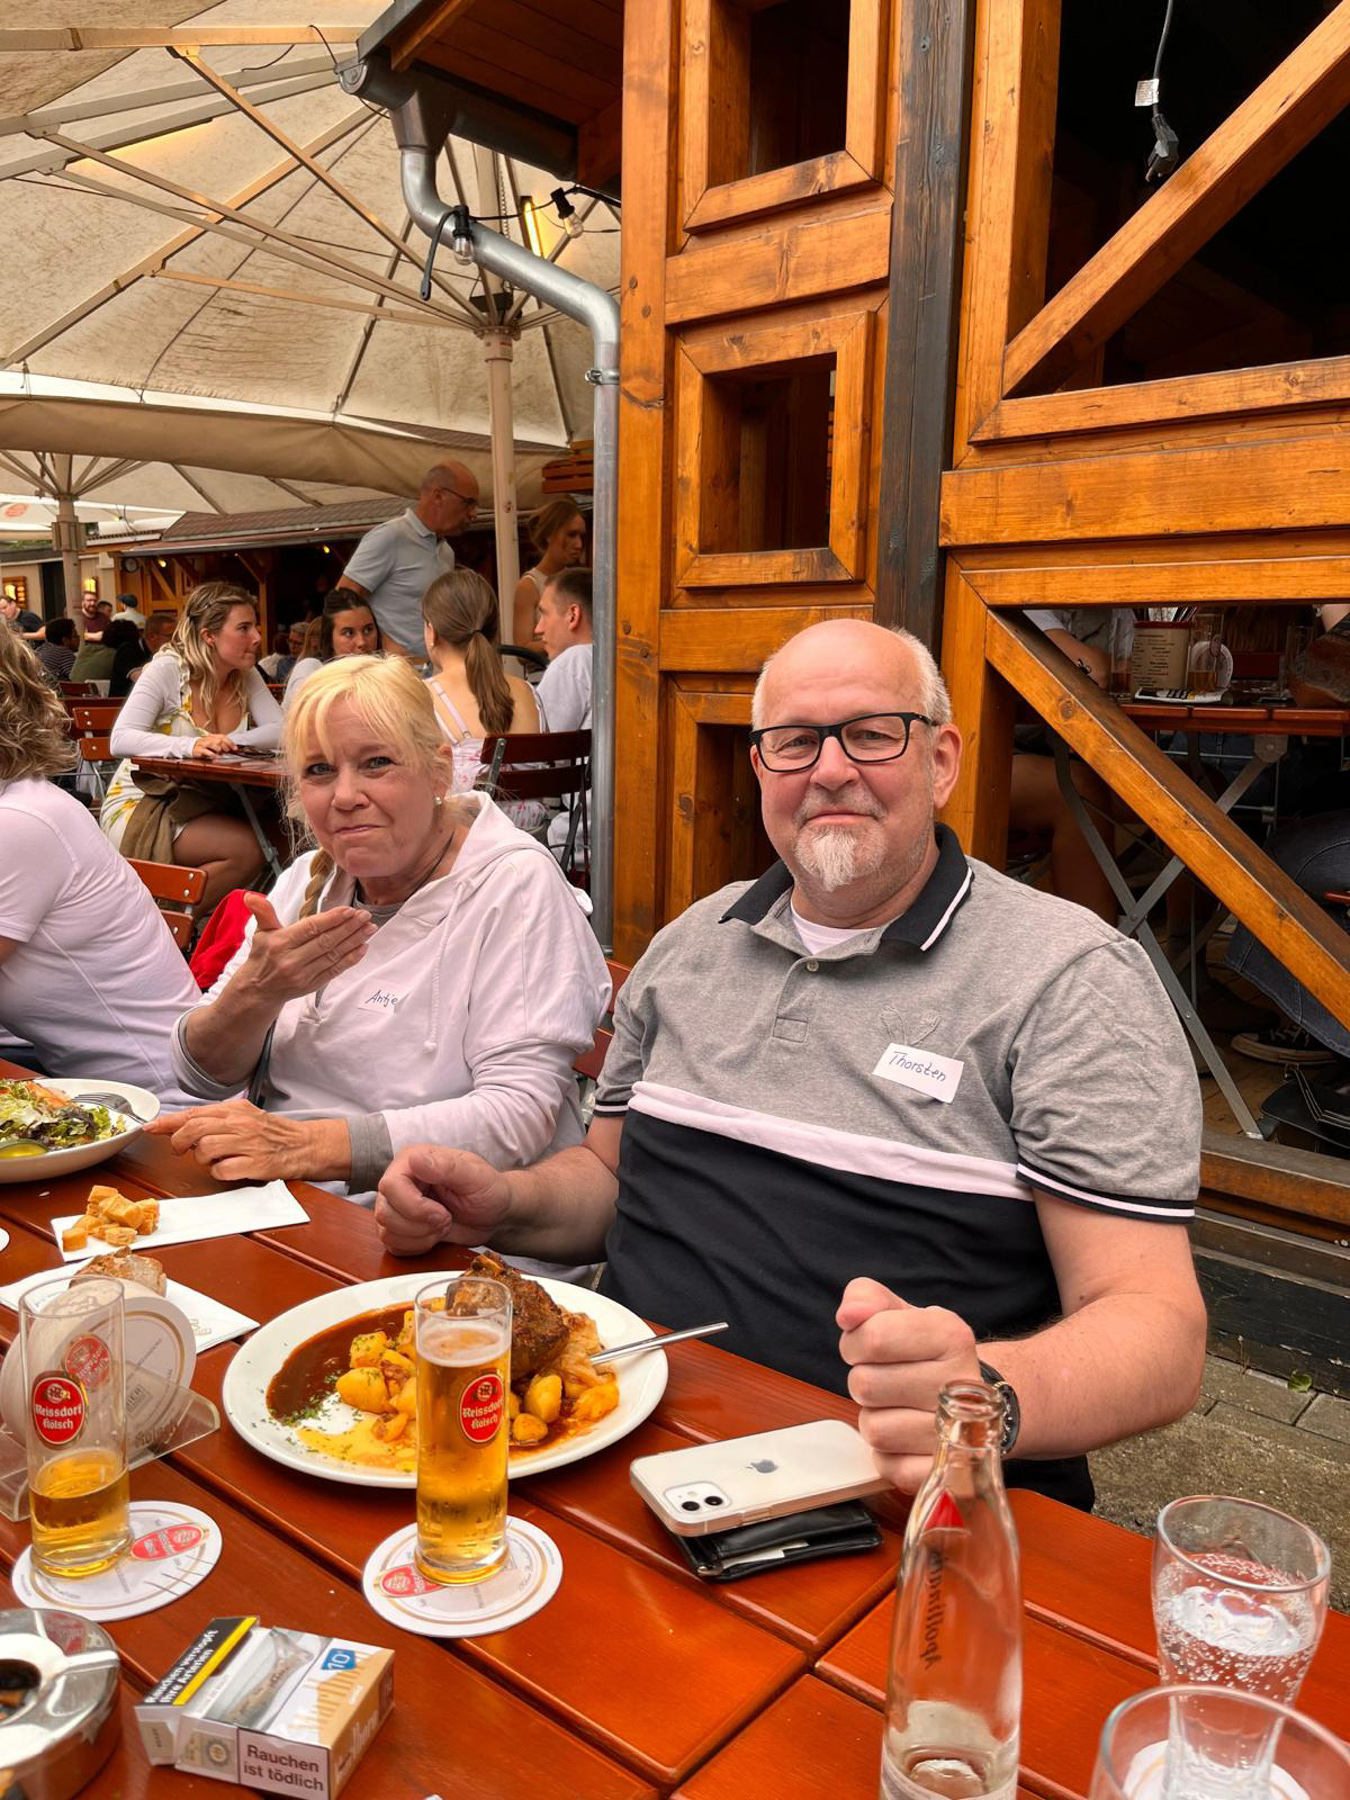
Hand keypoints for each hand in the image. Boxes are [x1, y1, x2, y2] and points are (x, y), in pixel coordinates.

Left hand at [146, 1099, 340, 1181]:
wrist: (304, 1145)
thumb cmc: (272, 1134)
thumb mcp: (245, 1116)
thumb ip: (216, 1118)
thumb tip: (183, 1125)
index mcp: (235, 1110)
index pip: (194, 1113)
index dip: (168, 1122)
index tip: (150, 1128)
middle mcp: (240, 1124)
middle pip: (194, 1129)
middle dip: (180, 1142)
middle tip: (181, 1151)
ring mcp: (247, 1144)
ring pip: (205, 1150)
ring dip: (203, 1159)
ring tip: (216, 1160)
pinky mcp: (254, 1164)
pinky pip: (222, 1171)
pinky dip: (220, 1173)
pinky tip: (230, 1169)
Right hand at [192, 733, 237, 759]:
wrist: (190, 746)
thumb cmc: (203, 746)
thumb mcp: (212, 744)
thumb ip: (221, 745)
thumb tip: (231, 748)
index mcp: (212, 737)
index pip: (223, 737)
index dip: (230, 742)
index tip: (235, 748)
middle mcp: (208, 739)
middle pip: (218, 740)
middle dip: (225, 746)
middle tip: (227, 750)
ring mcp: (202, 744)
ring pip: (212, 743)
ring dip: (218, 749)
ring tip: (220, 752)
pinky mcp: (198, 750)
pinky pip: (205, 751)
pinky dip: (211, 754)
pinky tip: (214, 756)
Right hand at [236, 892, 374, 1003]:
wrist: (258, 990)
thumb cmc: (263, 956)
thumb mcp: (261, 933)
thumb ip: (263, 913)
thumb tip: (251, 895)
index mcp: (280, 943)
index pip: (310, 928)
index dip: (331, 919)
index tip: (349, 910)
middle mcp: (292, 960)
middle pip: (326, 941)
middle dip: (349, 928)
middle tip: (366, 916)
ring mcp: (304, 975)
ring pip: (334, 955)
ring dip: (354, 941)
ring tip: (370, 928)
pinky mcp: (313, 985)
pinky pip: (335, 970)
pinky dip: (351, 959)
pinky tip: (363, 948)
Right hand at [376, 1146, 510, 1256]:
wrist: (495, 1213)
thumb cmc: (488, 1190)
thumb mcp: (475, 1176)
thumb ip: (446, 1166)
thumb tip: (415, 1159)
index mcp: (412, 1160)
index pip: (390, 1186)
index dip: (415, 1207)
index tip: (442, 1214)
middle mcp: (399, 1181)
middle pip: (384, 1212)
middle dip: (420, 1225)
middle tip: (446, 1219)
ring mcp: (397, 1206)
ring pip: (386, 1232)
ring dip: (420, 1237)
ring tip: (442, 1225)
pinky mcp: (400, 1228)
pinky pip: (393, 1246)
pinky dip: (417, 1247)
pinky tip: (434, 1236)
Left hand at [837, 1277, 980, 1491]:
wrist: (973, 1399)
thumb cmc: (926, 1353)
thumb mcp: (899, 1313)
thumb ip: (866, 1299)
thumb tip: (848, 1314)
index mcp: (950, 1334)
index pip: (873, 1337)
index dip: (855, 1344)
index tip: (869, 1348)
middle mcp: (961, 1382)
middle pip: (866, 1385)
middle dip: (864, 1381)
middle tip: (887, 1380)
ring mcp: (959, 1431)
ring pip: (875, 1429)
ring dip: (874, 1418)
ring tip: (898, 1408)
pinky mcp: (947, 1469)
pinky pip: (889, 1467)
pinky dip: (887, 1455)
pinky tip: (906, 1438)